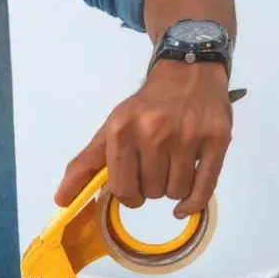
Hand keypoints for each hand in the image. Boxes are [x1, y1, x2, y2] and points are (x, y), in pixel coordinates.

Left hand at [57, 61, 232, 217]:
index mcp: (123, 129)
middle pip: (151, 192)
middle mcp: (155, 130)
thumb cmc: (146, 108)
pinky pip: (203, 190)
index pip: (123, 188)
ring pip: (175, 192)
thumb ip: (85, 165)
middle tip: (155, 167)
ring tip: (172, 167)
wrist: (188, 73)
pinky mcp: (217, 139)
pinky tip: (184, 204)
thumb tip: (60, 201)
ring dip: (172, 189)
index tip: (132, 184)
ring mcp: (188, 135)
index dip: (127, 194)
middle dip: (151, 187)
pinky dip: (192, 204)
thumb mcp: (111, 129)